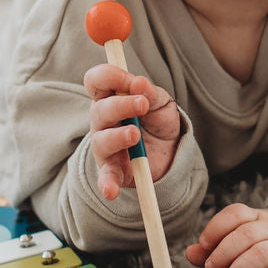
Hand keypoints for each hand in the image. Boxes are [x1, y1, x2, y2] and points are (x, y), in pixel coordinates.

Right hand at [83, 64, 180, 200]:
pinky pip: (106, 178)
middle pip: (99, 110)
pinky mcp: (113, 171)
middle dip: (120, 105)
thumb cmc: (158, 120)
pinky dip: (106, 184)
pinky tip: (110, 191)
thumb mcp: (160, 102)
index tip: (128, 78)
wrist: (172, 150)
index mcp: (110, 98)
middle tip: (142, 104)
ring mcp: (105, 147)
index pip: (95, 81)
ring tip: (135, 135)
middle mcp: (102, 122)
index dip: (108, 76)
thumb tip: (138, 82)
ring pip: (101, 141)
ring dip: (117, 137)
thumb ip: (148, 92)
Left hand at [185, 204, 267, 267]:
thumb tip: (190, 253)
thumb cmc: (264, 254)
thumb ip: (214, 250)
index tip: (203, 245)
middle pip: (248, 233)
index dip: (217, 227)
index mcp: (257, 219)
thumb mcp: (240, 246)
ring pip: (263, 254)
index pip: (237, 213)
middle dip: (224, 252)